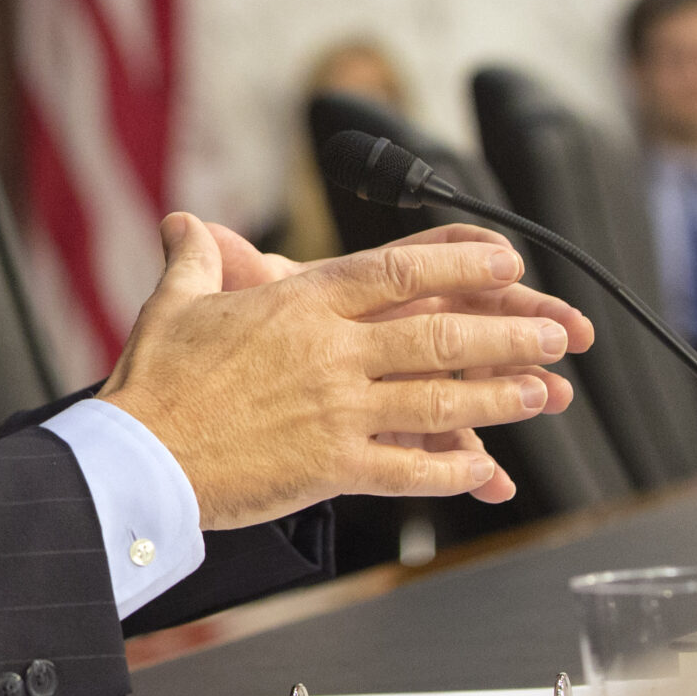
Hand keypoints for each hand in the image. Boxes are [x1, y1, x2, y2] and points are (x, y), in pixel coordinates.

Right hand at [98, 215, 592, 528]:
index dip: (463, 261)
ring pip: (441, 400)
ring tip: (545, 392)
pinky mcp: (331, 467)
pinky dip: (455, 470)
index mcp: (301, 304)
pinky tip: (486, 471)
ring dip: (501, 396)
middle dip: (510, 333)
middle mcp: (331, 354)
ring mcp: (338, 412)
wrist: (138, 457)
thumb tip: (183, 224)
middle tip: (557, 334)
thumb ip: (195, 259)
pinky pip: (411, 470)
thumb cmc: (153, 382)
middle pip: (442, 334)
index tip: (507, 262)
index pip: (400, 270)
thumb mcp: (174, 304)